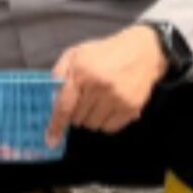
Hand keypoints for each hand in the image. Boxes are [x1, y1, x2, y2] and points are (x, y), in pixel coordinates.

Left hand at [46, 29, 165, 143]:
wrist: (141, 52)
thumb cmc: (104, 53)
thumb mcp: (76, 53)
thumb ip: (59, 73)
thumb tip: (52, 98)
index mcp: (82, 71)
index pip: (64, 105)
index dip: (57, 125)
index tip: (51, 140)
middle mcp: (98, 86)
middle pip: (78, 119)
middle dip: (77, 113)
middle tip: (84, 100)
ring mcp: (116, 98)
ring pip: (93, 125)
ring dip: (91, 118)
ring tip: (98, 101)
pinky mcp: (131, 108)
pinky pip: (110, 128)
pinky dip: (106, 122)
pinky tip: (110, 106)